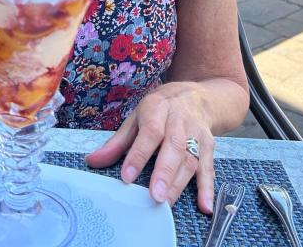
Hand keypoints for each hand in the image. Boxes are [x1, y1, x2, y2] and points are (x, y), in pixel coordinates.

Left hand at [85, 82, 215, 213]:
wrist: (196, 96)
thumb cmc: (160, 110)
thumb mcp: (136, 118)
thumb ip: (116, 142)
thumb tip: (93, 161)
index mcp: (157, 109)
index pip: (150, 132)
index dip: (139, 154)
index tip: (127, 176)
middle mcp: (179, 120)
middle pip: (174, 147)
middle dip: (164, 172)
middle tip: (154, 196)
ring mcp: (196, 134)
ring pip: (190, 159)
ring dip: (180, 183)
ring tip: (166, 203)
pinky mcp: (209, 146)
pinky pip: (208, 168)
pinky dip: (207, 188)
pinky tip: (205, 207)